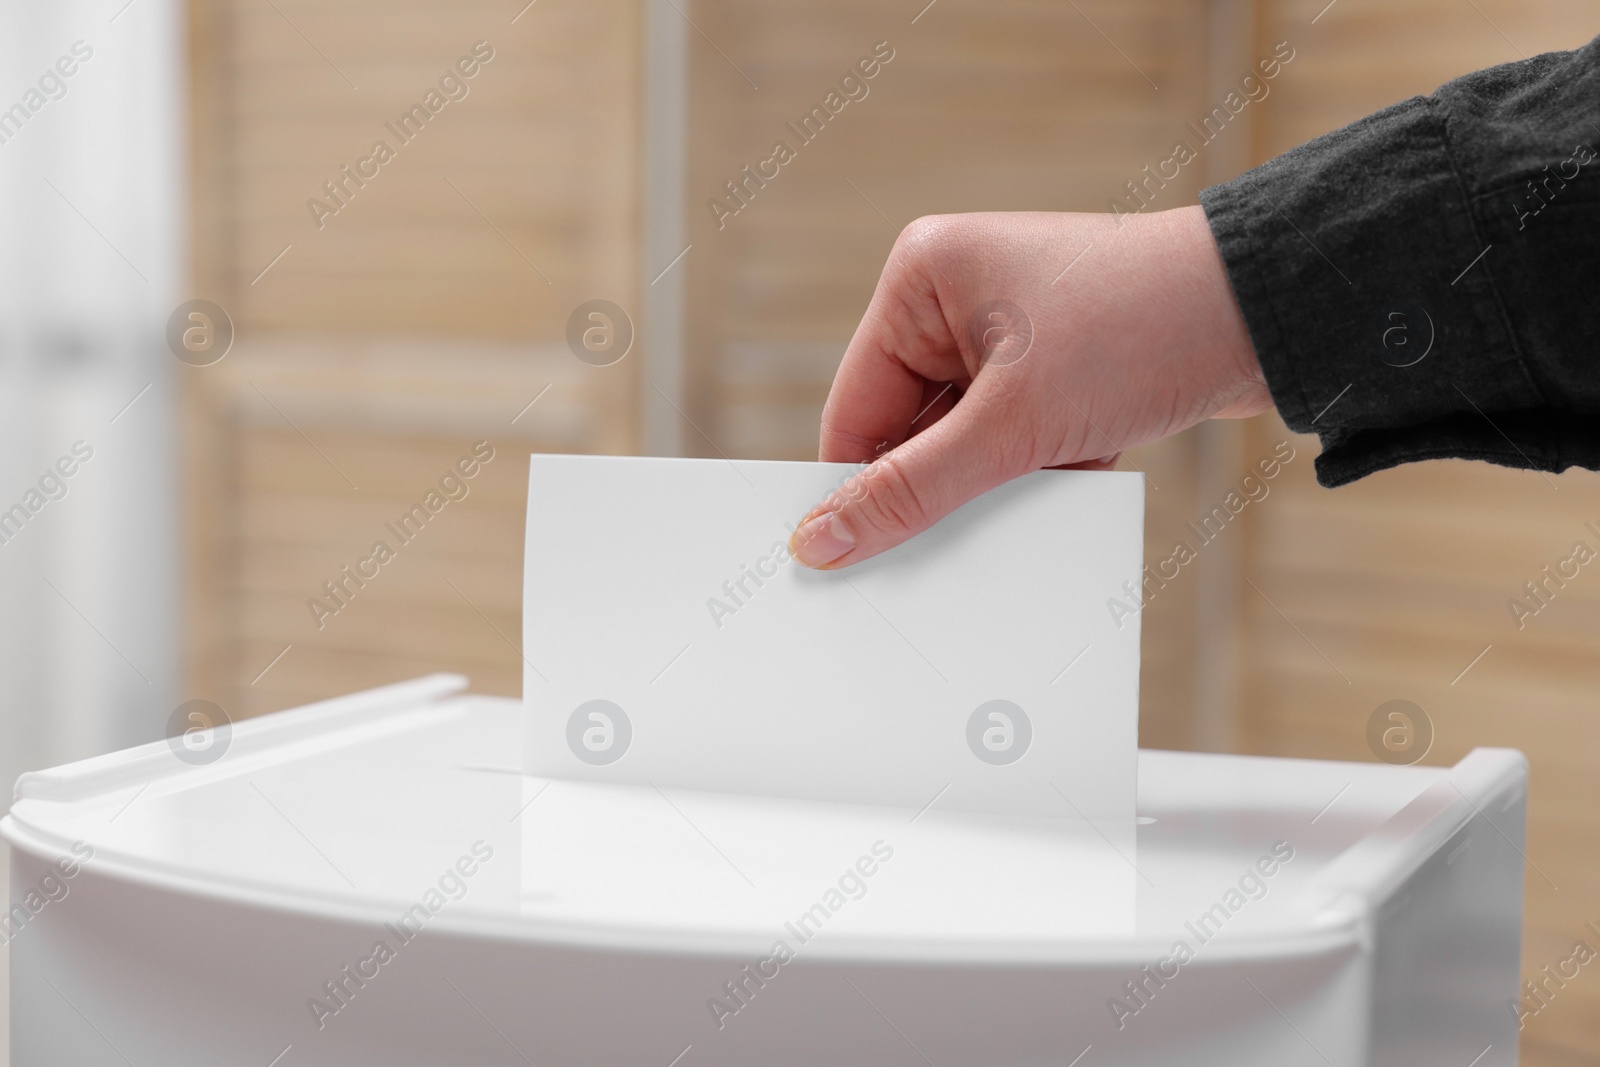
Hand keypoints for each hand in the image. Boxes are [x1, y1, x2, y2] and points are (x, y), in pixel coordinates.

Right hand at [787, 205, 1272, 568]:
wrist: (1272, 315)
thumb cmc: (1140, 329)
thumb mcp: (1013, 425)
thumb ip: (914, 489)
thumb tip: (823, 539)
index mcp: (923, 278)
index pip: (855, 407)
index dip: (854, 487)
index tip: (849, 559)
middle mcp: (958, 297)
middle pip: (910, 430)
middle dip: (941, 486)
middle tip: (952, 542)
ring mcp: (1011, 333)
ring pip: (966, 443)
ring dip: (997, 483)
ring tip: (1039, 486)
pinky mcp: (1057, 367)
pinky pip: (1015, 441)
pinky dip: (1037, 474)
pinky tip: (1074, 476)